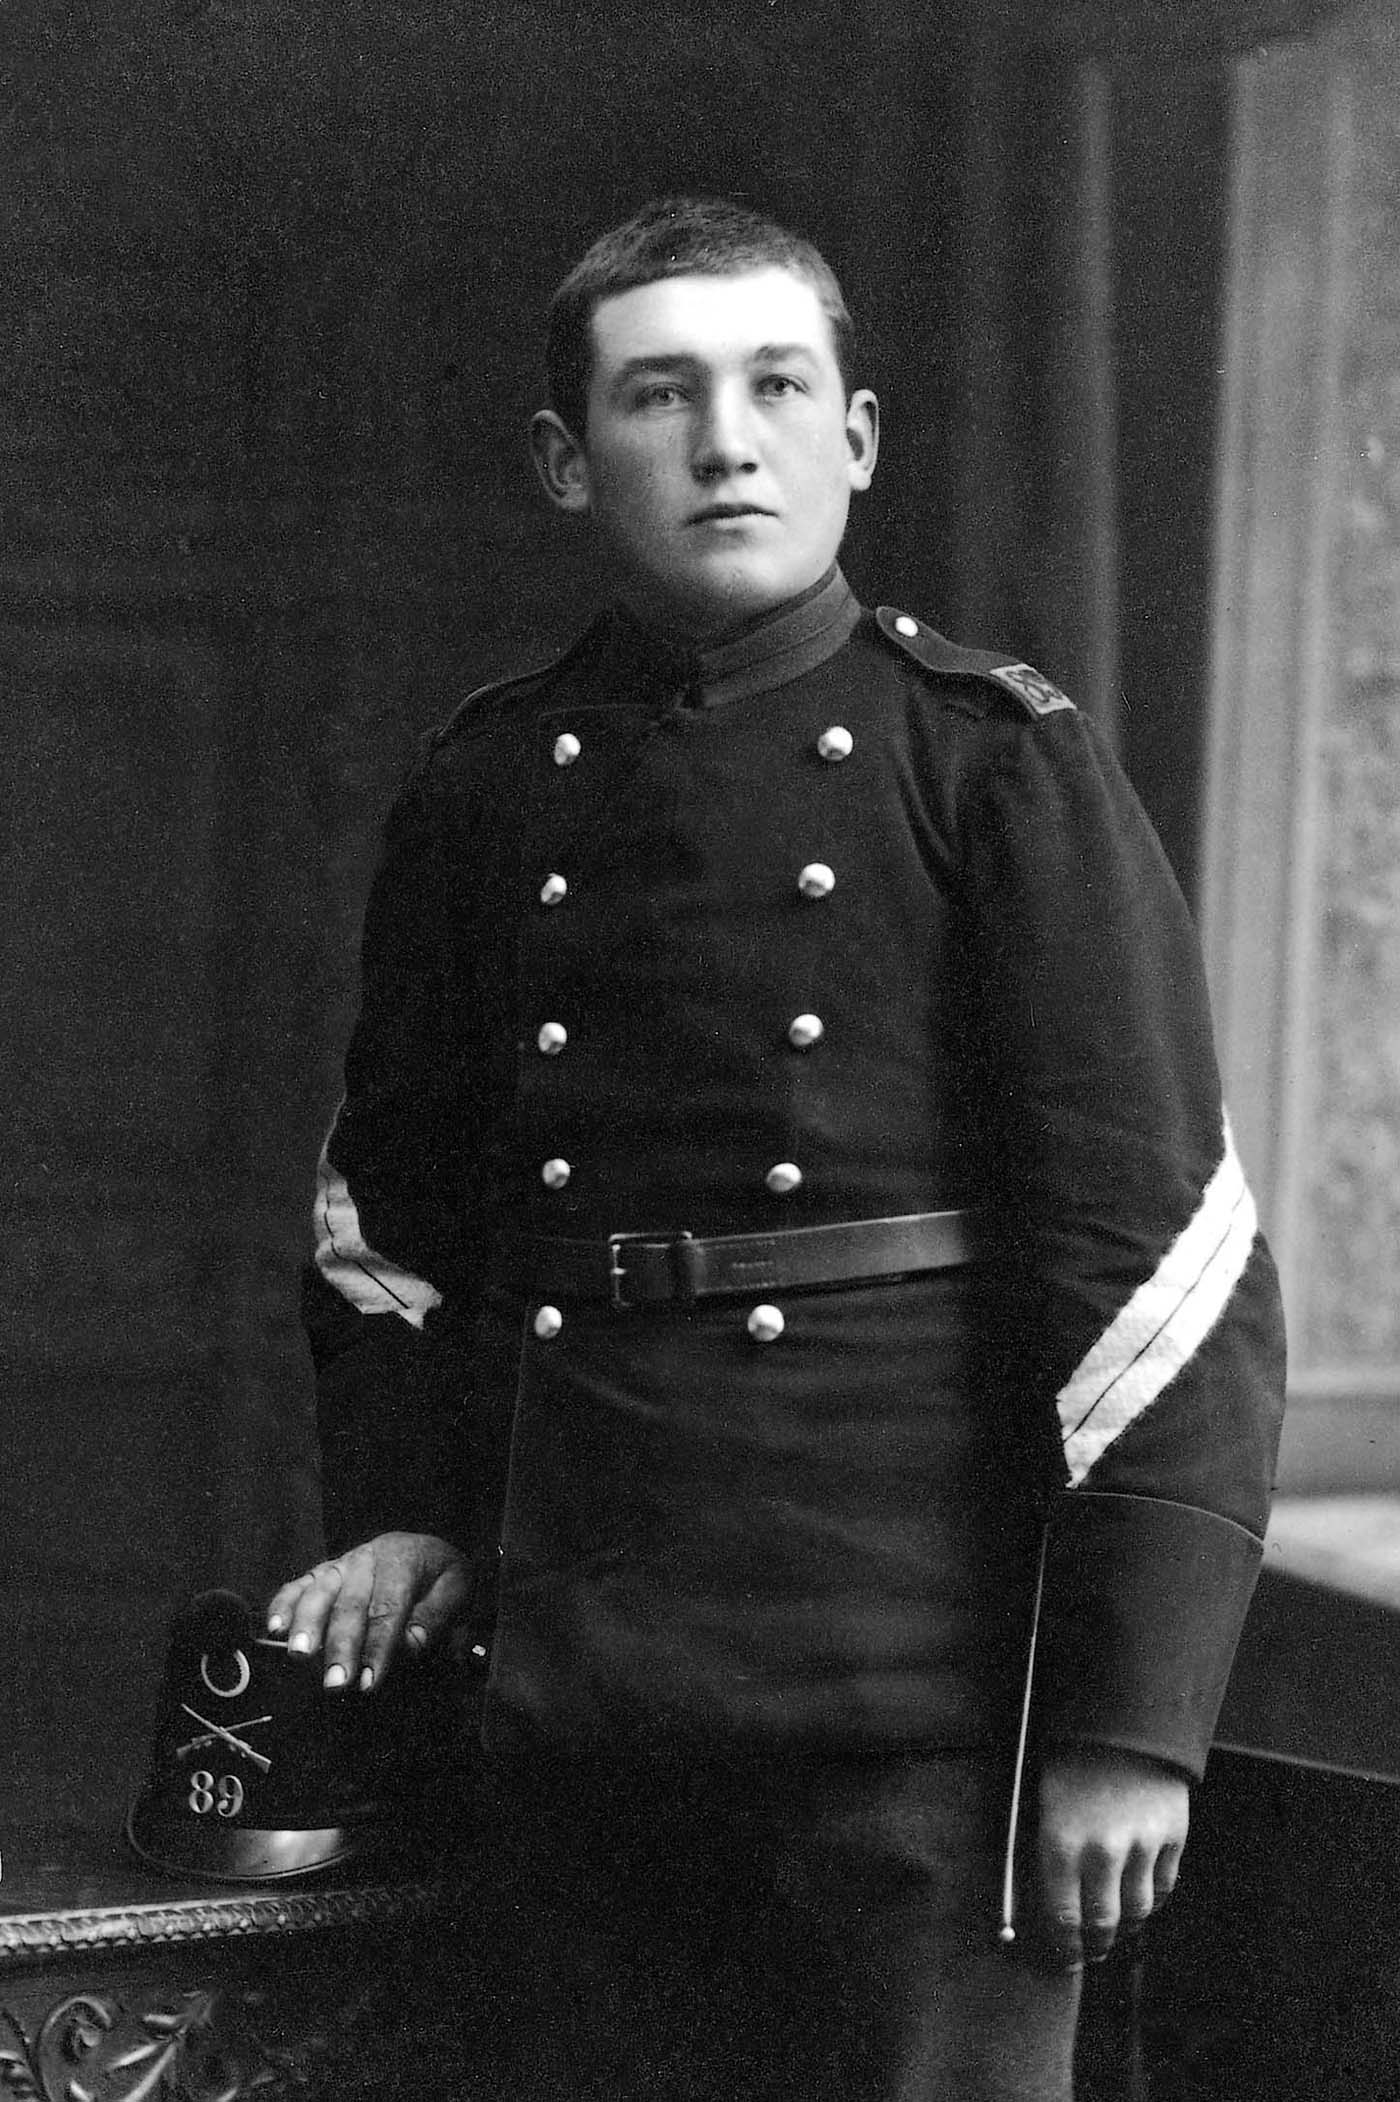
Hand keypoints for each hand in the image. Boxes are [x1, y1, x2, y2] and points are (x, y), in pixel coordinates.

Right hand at [265, 1532, 471, 1693]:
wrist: (425, 1547)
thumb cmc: (440, 1576)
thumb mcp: (457, 1588)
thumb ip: (436, 1615)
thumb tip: (410, 1644)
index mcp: (403, 1559)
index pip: (388, 1607)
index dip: (378, 1646)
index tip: (369, 1682)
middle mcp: (367, 1559)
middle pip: (350, 1604)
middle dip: (341, 1647)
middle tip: (335, 1684)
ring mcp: (341, 1564)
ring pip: (319, 1592)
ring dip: (307, 1626)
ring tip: (299, 1657)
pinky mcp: (322, 1572)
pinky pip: (298, 1585)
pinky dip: (283, 1605)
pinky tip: (274, 1629)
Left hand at [1037, 1749, 1188, 1969]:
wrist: (1123, 1718)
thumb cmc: (1072, 1759)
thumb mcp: (1043, 1801)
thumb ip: (1049, 1853)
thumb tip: (1050, 1904)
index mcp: (1061, 1841)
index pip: (1062, 1917)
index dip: (1064, 1946)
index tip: (1064, 1959)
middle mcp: (1103, 1850)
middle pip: (1102, 1922)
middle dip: (1095, 1944)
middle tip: (1091, 1952)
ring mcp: (1142, 1845)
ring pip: (1137, 1911)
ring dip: (1126, 1928)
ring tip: (1116, 1931)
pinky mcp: (1173, 1836)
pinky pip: (1163, 1887)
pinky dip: (1152, 1901)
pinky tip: (1140, 1901)